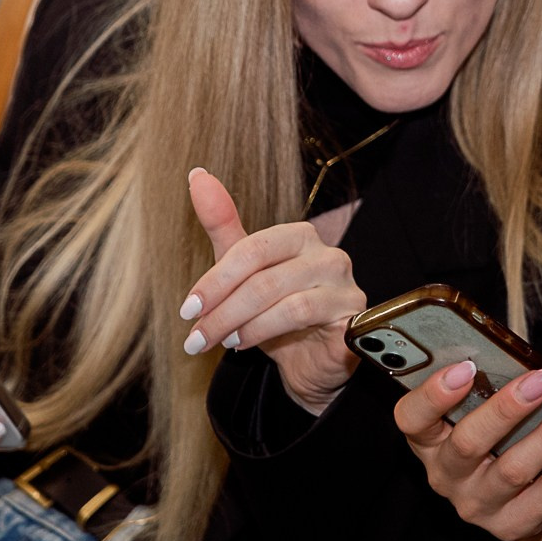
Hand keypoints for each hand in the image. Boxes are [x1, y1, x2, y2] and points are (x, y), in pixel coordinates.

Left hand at [182, 168, 364, 414]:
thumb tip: (198, 175)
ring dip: (243, 325)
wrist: (310, 365)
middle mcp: (328, 256)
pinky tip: (248, 345)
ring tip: (223, 342)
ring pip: (285, 301)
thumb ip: (224, 227)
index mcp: (301, 237)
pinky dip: (269, 333)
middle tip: (196, 336)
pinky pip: (307, 320)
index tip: (188, 309)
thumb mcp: (244, 273)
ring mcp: (345, 287)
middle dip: (223, 310)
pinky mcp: (353, 319)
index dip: (216, 280)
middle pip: (264, 277)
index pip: (253, 249)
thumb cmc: (277, 316)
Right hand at [393, 358, 541, 540]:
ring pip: (513, 469)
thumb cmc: (500, 445)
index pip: (411, 418)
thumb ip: (485, 391)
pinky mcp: (512, 525)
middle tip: (541, 379)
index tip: (465, 366)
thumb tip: (517, 358)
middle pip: (468, 443)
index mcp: (429, 442)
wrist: (526, 508)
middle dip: (507, 408)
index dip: (433, 394)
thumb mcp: (480, 419)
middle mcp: (445, 476)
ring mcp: (477, 505)